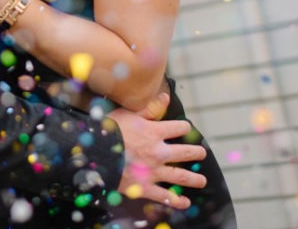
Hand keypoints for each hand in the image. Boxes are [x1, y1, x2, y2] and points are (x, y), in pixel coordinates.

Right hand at [109, 92, 206, 209]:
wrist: (95, 154)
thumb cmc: (108, 131)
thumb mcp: (128, 114)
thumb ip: (149, 107)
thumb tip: (166, 96)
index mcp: (155, 132)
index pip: (178, 128)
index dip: (183, 127)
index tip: (185, 128)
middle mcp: (159, 152)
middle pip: (185, 153)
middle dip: (196, 153)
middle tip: (201, 153)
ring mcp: (153, 172)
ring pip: (180, 176)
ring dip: (193, 179)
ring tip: (202, 180)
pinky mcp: (145, 187)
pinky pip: (164, 196)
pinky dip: (176, 201)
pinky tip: (185, 202)